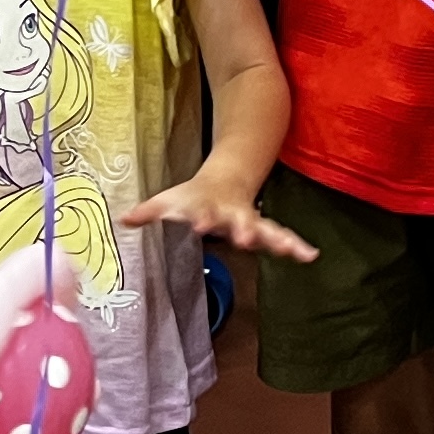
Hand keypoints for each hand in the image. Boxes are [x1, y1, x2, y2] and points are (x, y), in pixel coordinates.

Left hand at [129, 161, 319, 260]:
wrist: (227, 177)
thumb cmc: (194, 196)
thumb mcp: (170, 200)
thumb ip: (149, 211)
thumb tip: (122, 219)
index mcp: (210, 207)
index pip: (204, 213)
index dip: (202, 219)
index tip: (199, 225)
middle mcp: (234, 214)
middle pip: (241, 222)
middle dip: (245, 231)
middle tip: (246, 240)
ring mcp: (253, 221)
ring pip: (269, 230)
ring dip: (280, 240)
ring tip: (295, 251)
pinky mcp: (266, 230)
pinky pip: (283, 238)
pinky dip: (296, 246)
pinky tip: (311, 256)